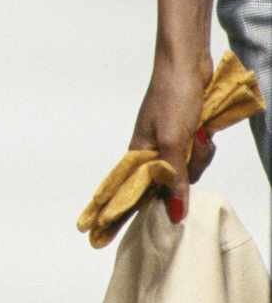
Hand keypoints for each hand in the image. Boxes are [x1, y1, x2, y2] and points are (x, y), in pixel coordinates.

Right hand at [128, 47, 215, 221]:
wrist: (188, 64)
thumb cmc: (173, 97)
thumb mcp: (173, 141)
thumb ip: (174, 179)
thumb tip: (174, 216)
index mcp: (139, 153)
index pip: (125, 193)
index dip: (114, 216)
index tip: (95, 238)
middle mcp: (153, 152)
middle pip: (170, 185)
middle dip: (186, 171)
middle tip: (192, 143)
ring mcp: (171, 144)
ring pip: (189, 172)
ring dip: (199, 155)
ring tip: (200, 132)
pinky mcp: (187, 137)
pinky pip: (198, 156)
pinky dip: (205, 146)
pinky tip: (205, 129)